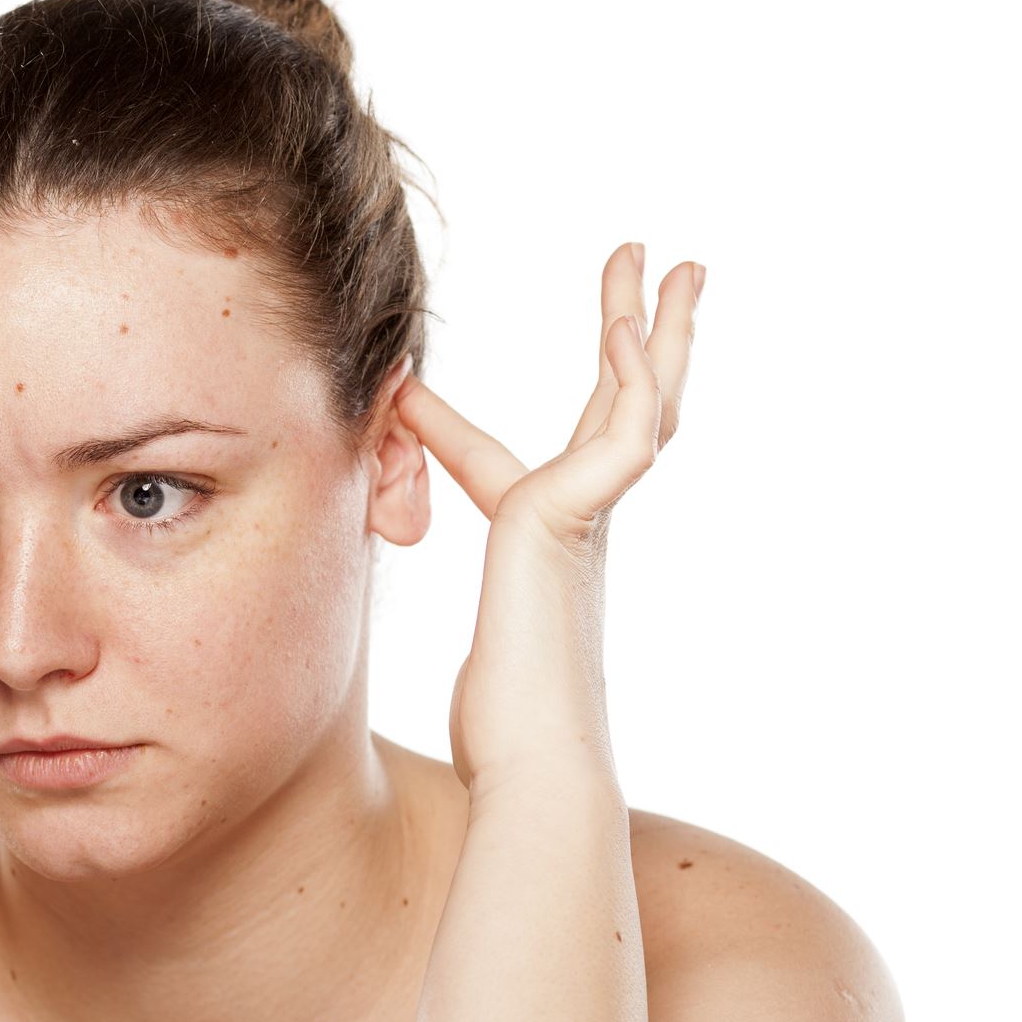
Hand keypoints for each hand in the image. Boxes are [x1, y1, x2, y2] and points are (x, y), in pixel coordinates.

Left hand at [395, 243, 702, 796]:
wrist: (535, 764)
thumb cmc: (500, 733)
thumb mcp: (455, 657)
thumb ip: (428, 630)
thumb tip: (363, 642)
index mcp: (546, 554)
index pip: (503, 467)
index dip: (447, 428)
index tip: (405, 395)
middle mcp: (580, 528)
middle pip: (623, 410)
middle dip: (639, 338)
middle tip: (658, 271)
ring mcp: (587, 519)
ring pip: (639, 401)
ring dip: (650, 326)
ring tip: (655, 256)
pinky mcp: (578, 516)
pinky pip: (624, 429)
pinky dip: (627, 374)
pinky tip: (618, 325)